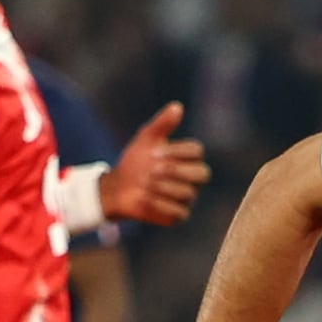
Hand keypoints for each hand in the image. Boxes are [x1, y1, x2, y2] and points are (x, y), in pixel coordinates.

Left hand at [100, 103, 209, 225]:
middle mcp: (193, 178)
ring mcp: (188, 198)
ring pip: (187, 193)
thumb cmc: (136, 161)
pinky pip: (178, 211)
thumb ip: (163, 124)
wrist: (119, 187)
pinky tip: (143, 198)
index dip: (177, 152)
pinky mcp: (178, 215)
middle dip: (176, 171)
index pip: (196, 151)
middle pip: (201, 173)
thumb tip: (177, 106)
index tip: (154, 152)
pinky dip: (159, 204)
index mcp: (189, 158)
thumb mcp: (146, 139)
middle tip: (152, 170)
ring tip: (143, 183)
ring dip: (163, 188)